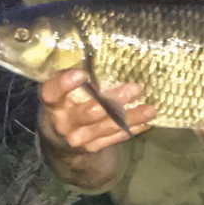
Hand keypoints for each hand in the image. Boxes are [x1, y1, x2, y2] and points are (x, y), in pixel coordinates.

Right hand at [39, 67, 155, 154]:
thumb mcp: (62, 90)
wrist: (59, 139)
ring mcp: (79, 137)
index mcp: (53, 103)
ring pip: (107, 126)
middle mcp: (64, 122)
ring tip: (151, 109)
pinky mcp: (92, 147)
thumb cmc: (64, 103)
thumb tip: (103, 57)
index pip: (53, 93)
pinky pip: (114, 138)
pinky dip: (131, 129)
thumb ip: (75, 79)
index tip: (81, 73)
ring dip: (131, 117)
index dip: (64, 85)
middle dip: (114, 101)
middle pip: (89, 112)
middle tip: (135, 88)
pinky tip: (146, 122)